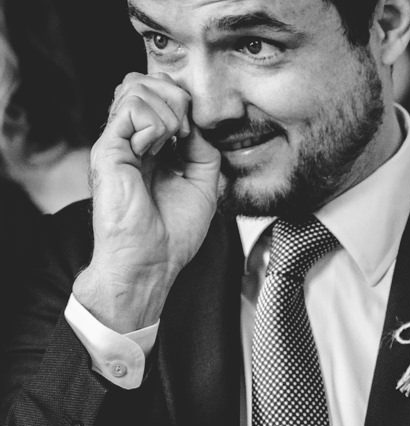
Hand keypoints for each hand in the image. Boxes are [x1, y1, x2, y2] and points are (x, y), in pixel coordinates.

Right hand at [74, 73, 222, 332]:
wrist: (150, 262)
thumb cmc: (172, 233)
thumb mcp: (203, 183)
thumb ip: (202, 148)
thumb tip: (197, 121)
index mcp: (149, 147)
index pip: (157, 96)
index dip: (183, 103)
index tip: (195, 134)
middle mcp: (129, 140)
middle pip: (143, 83)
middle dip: (175, 98)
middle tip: (185, 134)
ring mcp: (116, 142)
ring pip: (136, 87)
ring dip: (168, 111)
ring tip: (171, 142)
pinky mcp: (108, 149)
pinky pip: (132, 108)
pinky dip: (156, 122)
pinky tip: (156, 148)